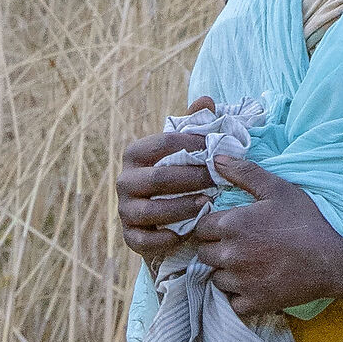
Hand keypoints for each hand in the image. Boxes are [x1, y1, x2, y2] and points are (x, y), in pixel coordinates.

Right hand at [115, 98, 217, 260]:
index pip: (163, 143)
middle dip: (192, 179)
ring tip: (207, 204)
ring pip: (151, 211)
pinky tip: (188, 232)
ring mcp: (126, 210)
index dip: (192, 144)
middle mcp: (125, 181)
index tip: (216, 149)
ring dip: (182, 207)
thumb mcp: (185, 151)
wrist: (163, 220)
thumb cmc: (179, 177)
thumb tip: (205, 100)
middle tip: (217, 180)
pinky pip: (145, 241)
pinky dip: (166, 238)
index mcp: (135, 155)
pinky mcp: (131, 237)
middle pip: (159, 178)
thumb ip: (194, 126)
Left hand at [199, 153, 342, 330]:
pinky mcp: (252, 303)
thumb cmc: (307, 221)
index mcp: (230, 225)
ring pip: (216, 278)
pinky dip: (240, 296)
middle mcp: (228, 255)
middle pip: (204, 253)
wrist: (334, 260)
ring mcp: (239, 282)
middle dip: (217, 249)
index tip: (231, 227)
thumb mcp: (278, 189)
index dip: (214, 226)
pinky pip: (232, 302)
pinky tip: (257, 284)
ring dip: (227, 273)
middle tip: (241, 246)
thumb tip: (216, 158)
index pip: (201, 227)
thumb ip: (244, 172)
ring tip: (250, 264)